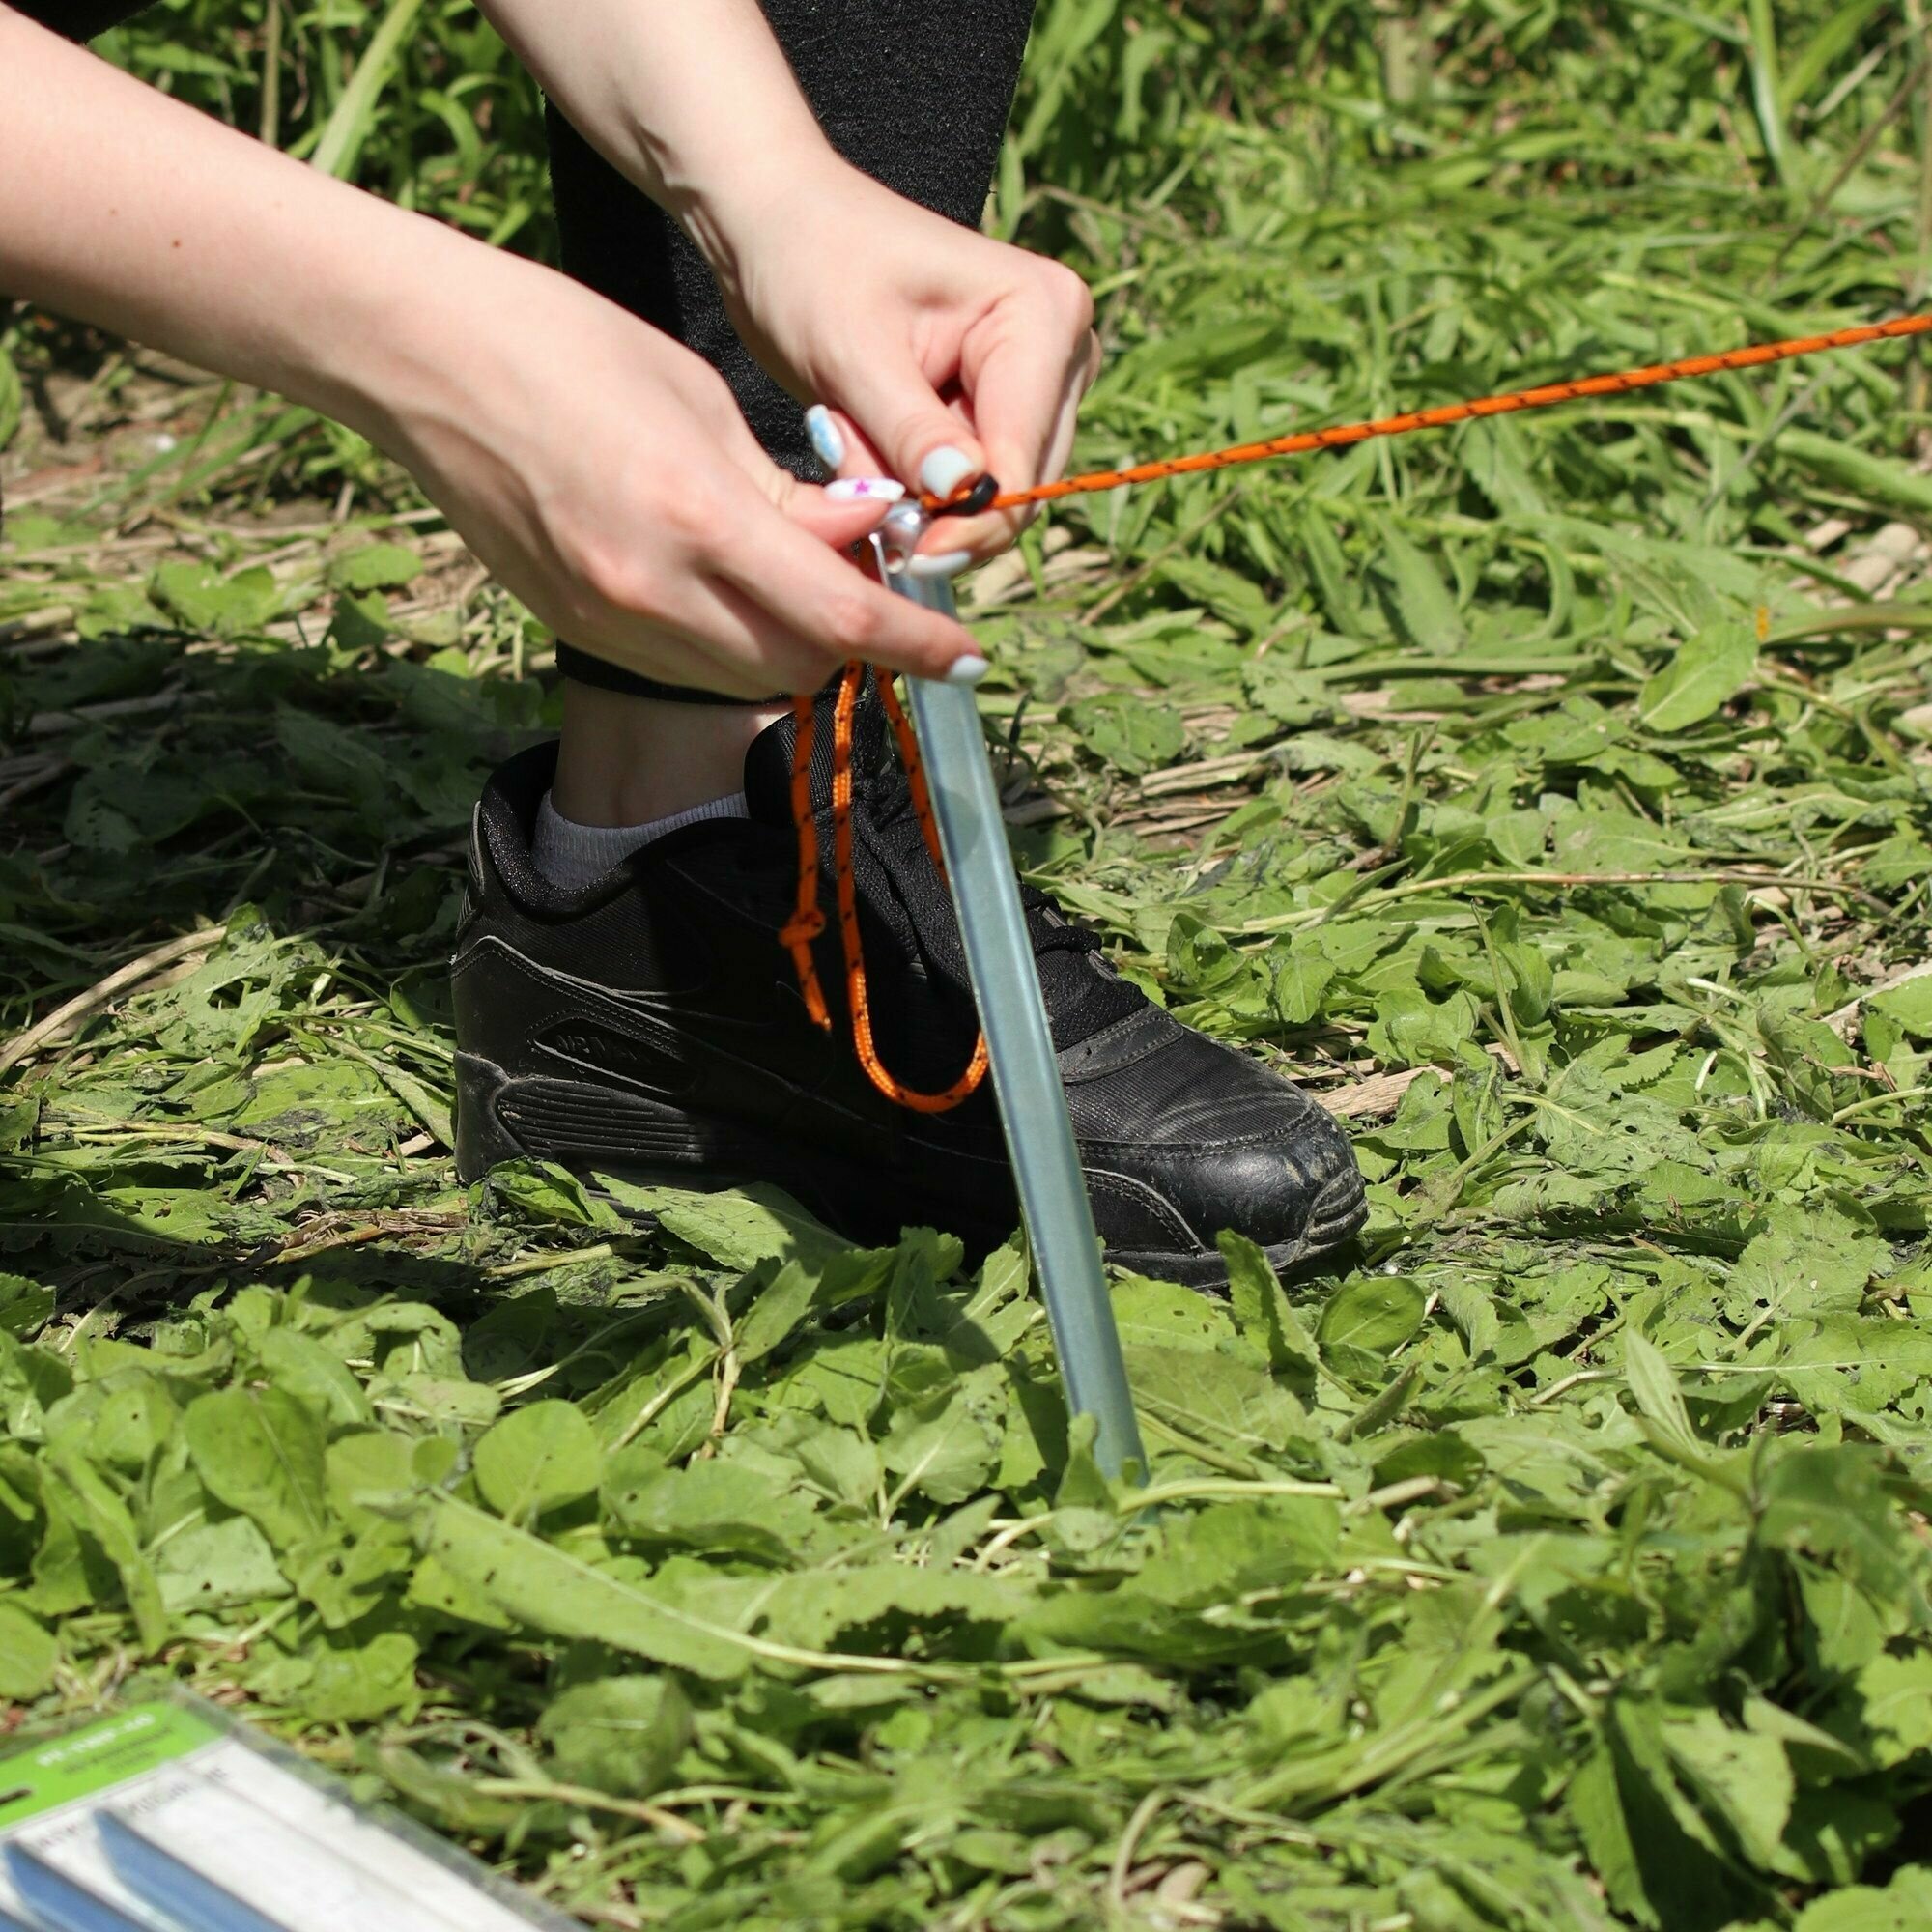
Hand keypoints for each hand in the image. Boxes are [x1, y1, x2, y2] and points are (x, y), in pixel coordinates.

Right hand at [368, 249, 987, 695]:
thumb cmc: (570, 349)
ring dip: (798, 650)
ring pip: (745, 680)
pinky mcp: (577, 629)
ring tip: (809, 588)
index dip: (919, 646)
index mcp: (699, 516)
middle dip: (860, 645)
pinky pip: (685, 665)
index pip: (844, 618)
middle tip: (883, 596)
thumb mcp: (707, 403)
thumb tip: (861, 547)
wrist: (426, 362)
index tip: (966, 656)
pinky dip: (734, 646)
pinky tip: (736, 592)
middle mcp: (652, 590)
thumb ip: (790, 495)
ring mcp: (608, 619)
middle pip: (801, 667)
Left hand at [707, 157, 1100, 564]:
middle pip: (1020, 485)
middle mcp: (1063, 347)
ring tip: (847, 438)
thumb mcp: (851, 353)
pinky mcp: (1006, 405)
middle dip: (936, 505)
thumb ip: (911, 431)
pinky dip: (910, 480)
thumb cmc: (810, 264)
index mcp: (1043, 315)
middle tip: (850, 476)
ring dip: (915, 492)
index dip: (968, 522)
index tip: (903, 551)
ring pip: (992, 493)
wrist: (780, 225)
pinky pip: (969, 482)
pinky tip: (862, 437)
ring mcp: (1039, 380)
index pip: (1023, 458)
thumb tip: (968, 495)